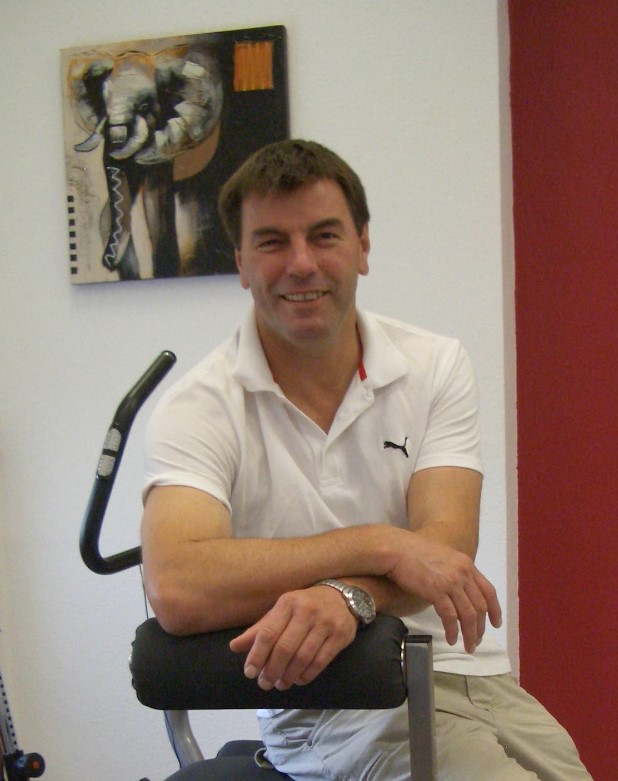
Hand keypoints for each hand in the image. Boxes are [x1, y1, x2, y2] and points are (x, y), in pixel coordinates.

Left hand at [229, 585, 357, 690]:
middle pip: (285, 648)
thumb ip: (260, 629)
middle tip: (264, 683)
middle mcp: (307, 611)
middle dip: (272, 670)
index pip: (268, 632)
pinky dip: (306, 675)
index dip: (257, 655)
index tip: (249, 673)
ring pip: (303, 658)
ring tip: (280, 684)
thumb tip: (234, 647)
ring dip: (289, 676)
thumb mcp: (281, 610)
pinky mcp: (340, 636)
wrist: (342, 596)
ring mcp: (325, 624)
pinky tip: (298, 680)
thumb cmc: (304, 605)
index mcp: (288, 603)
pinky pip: (320, 662)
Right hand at [387, 531, 501, 652]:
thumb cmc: (413, 553)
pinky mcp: (437, 590)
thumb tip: (457, 591)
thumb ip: (454, 571)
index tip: (496, 624)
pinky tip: (450, 639)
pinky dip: (452, 631)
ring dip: (470, 634)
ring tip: (467, 646)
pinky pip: (450, 617)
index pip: (488, 590)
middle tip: (476, 641)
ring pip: (468, 615)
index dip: (495, 610)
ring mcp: (451, 581)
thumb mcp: (443, 558)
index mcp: (466, 564)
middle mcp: (463, 572)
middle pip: (480, 606)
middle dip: (480, 628)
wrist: (396, 549)